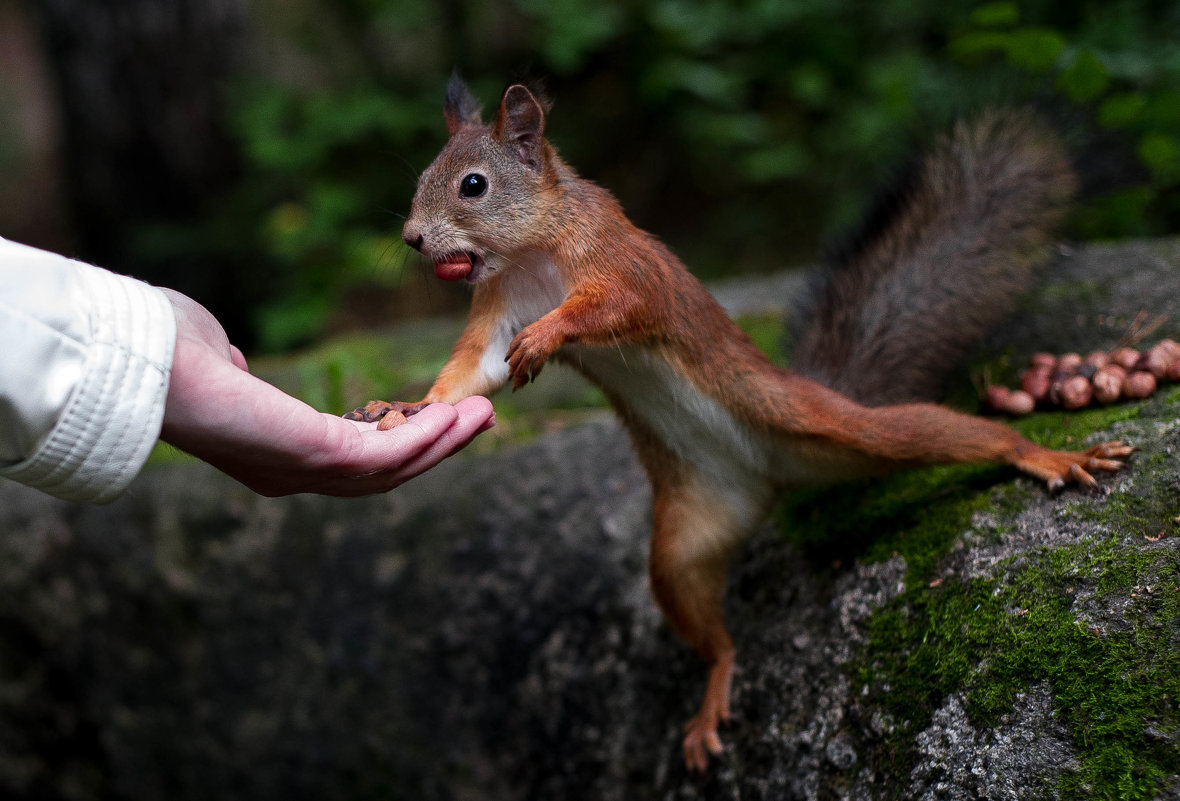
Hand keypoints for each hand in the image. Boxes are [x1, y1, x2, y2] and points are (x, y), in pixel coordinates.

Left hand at [158, 290, 494, 495]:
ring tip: (482, 415)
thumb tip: (237, 367)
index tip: (435, 418)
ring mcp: (304, 470)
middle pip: (383, 473)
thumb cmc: (165, 351)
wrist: (137, 360)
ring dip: (443, 442)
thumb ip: (236, 371)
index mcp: (272, 453)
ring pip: (394, 469)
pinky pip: (387, 455)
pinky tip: (452, 414)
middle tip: (478, 418)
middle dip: (436, 446)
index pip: (349, 458)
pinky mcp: (316, 455)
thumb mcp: (215, 360)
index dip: (399, 441)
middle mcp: (292, 473)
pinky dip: (426, 437)